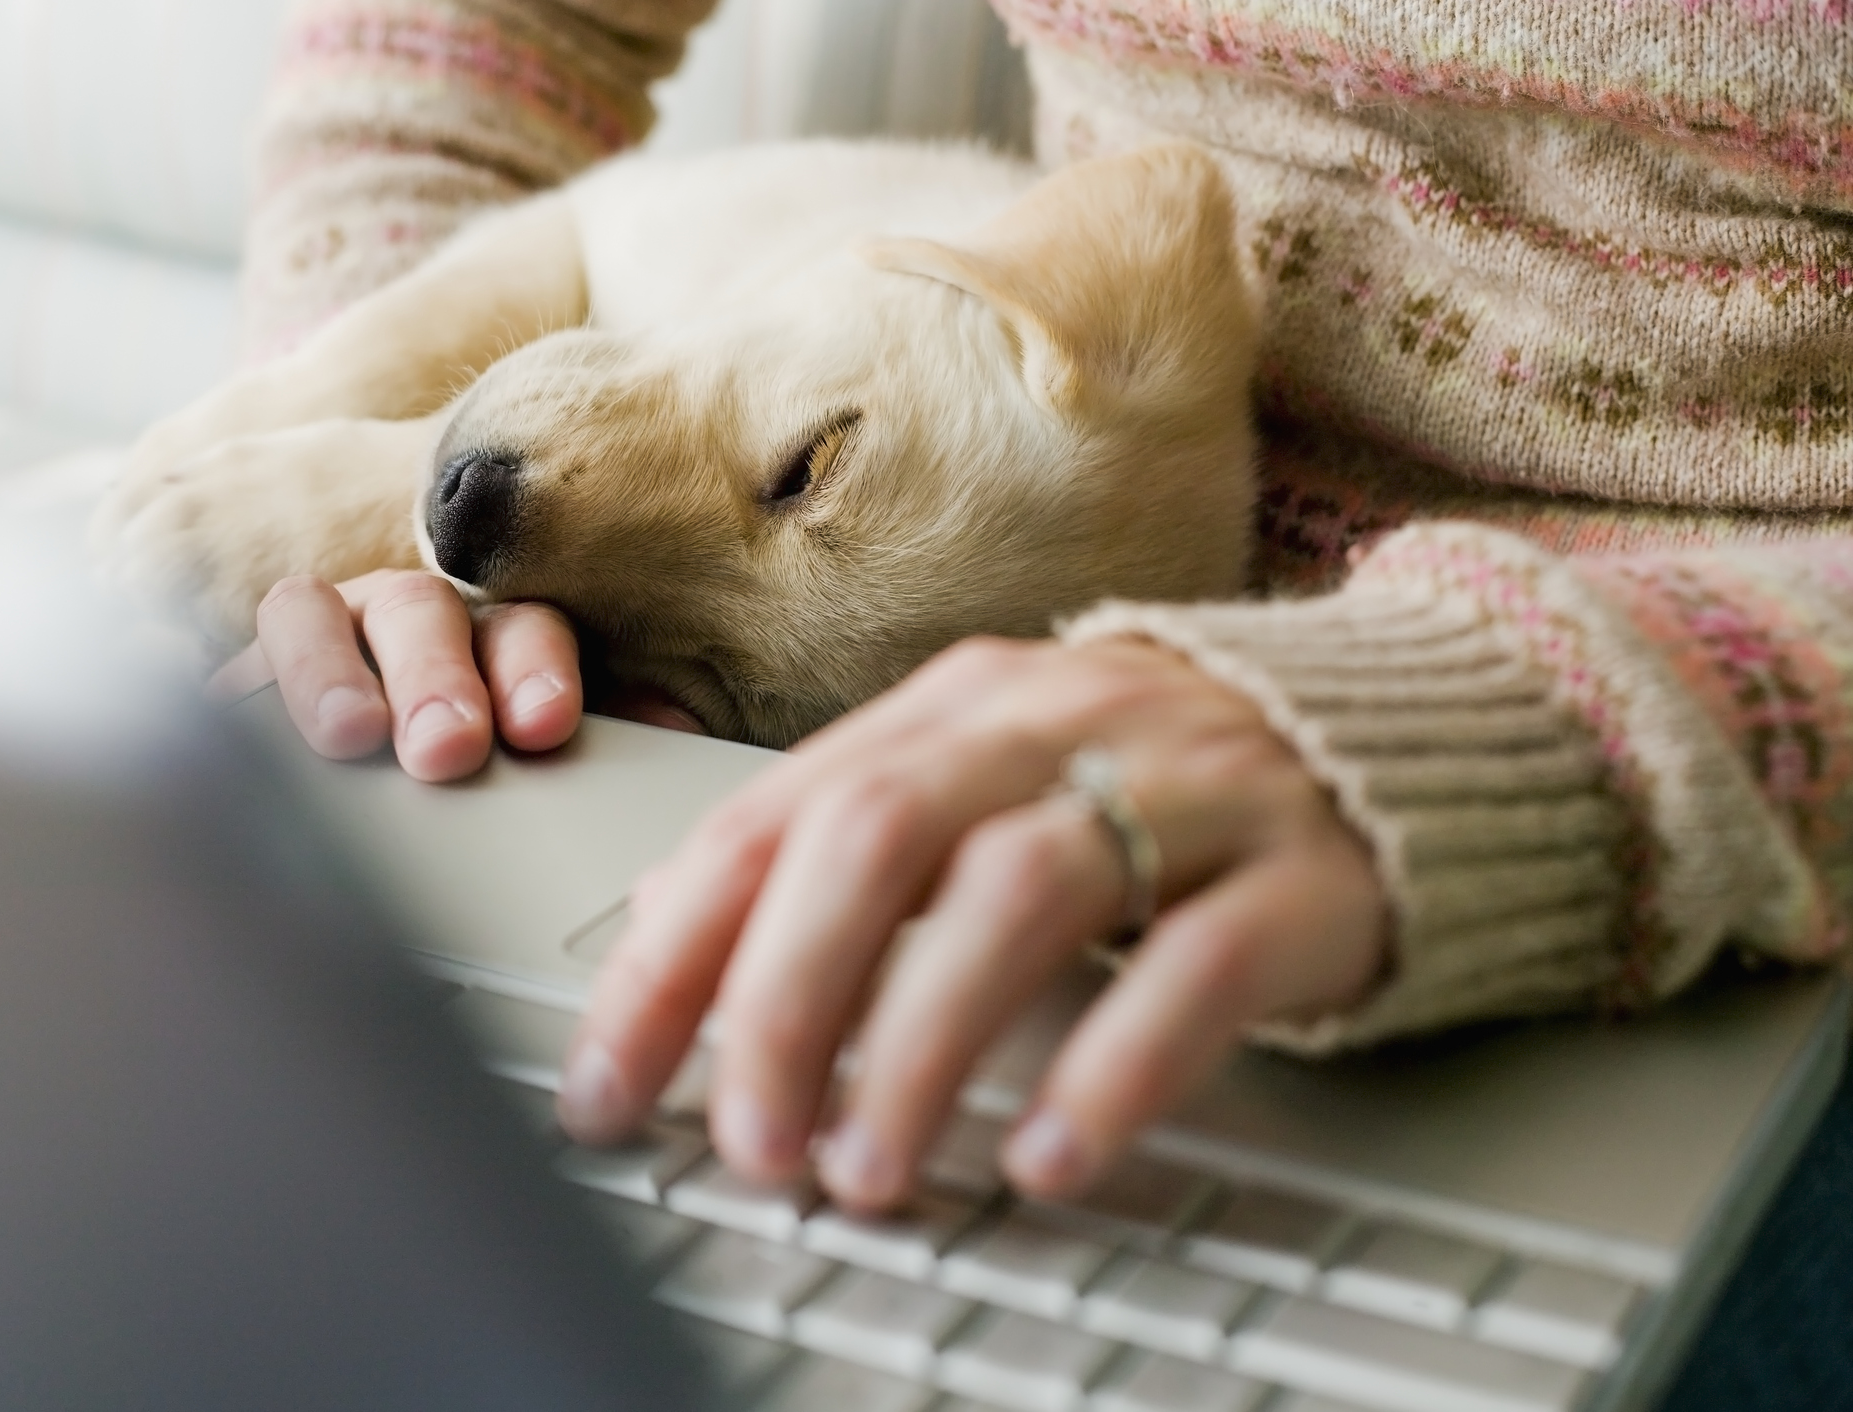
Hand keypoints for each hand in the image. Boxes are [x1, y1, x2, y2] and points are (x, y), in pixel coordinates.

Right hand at [210, 570, 701, 780]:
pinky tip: (238, 729)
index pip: (522, 627)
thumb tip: (673, 735)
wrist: (349, 793)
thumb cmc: (471, 760)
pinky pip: (228, 669)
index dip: (533, 668)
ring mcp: (314, 637)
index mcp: (493, 633)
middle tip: (449, 747)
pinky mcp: (233, 679)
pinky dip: (242, 696)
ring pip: (314, 615)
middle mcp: (404, 619)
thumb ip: (603, 737)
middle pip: (421, 613)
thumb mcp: (535, 746)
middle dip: (437, 676)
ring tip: (349, 735)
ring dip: (334, 673)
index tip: (545, 727)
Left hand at [555, 635, 1387, 1209]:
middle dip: (784, 1003)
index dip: (672, 961)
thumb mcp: (978, 785)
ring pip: (1020, 895)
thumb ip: (842, 851)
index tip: (608, 1086)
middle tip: (748, 1144)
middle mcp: (1050, 724)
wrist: (1387, 729)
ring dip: (919, 1046)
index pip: (769, 822)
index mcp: (949, 705)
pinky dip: (1109, 1069)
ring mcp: (1181, 787)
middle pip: (877, 839)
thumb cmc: (1141, 783)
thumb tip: (678, 959)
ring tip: (868, 1171)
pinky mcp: (1296, 872)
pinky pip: (1196, 967)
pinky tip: (1045, 1156)